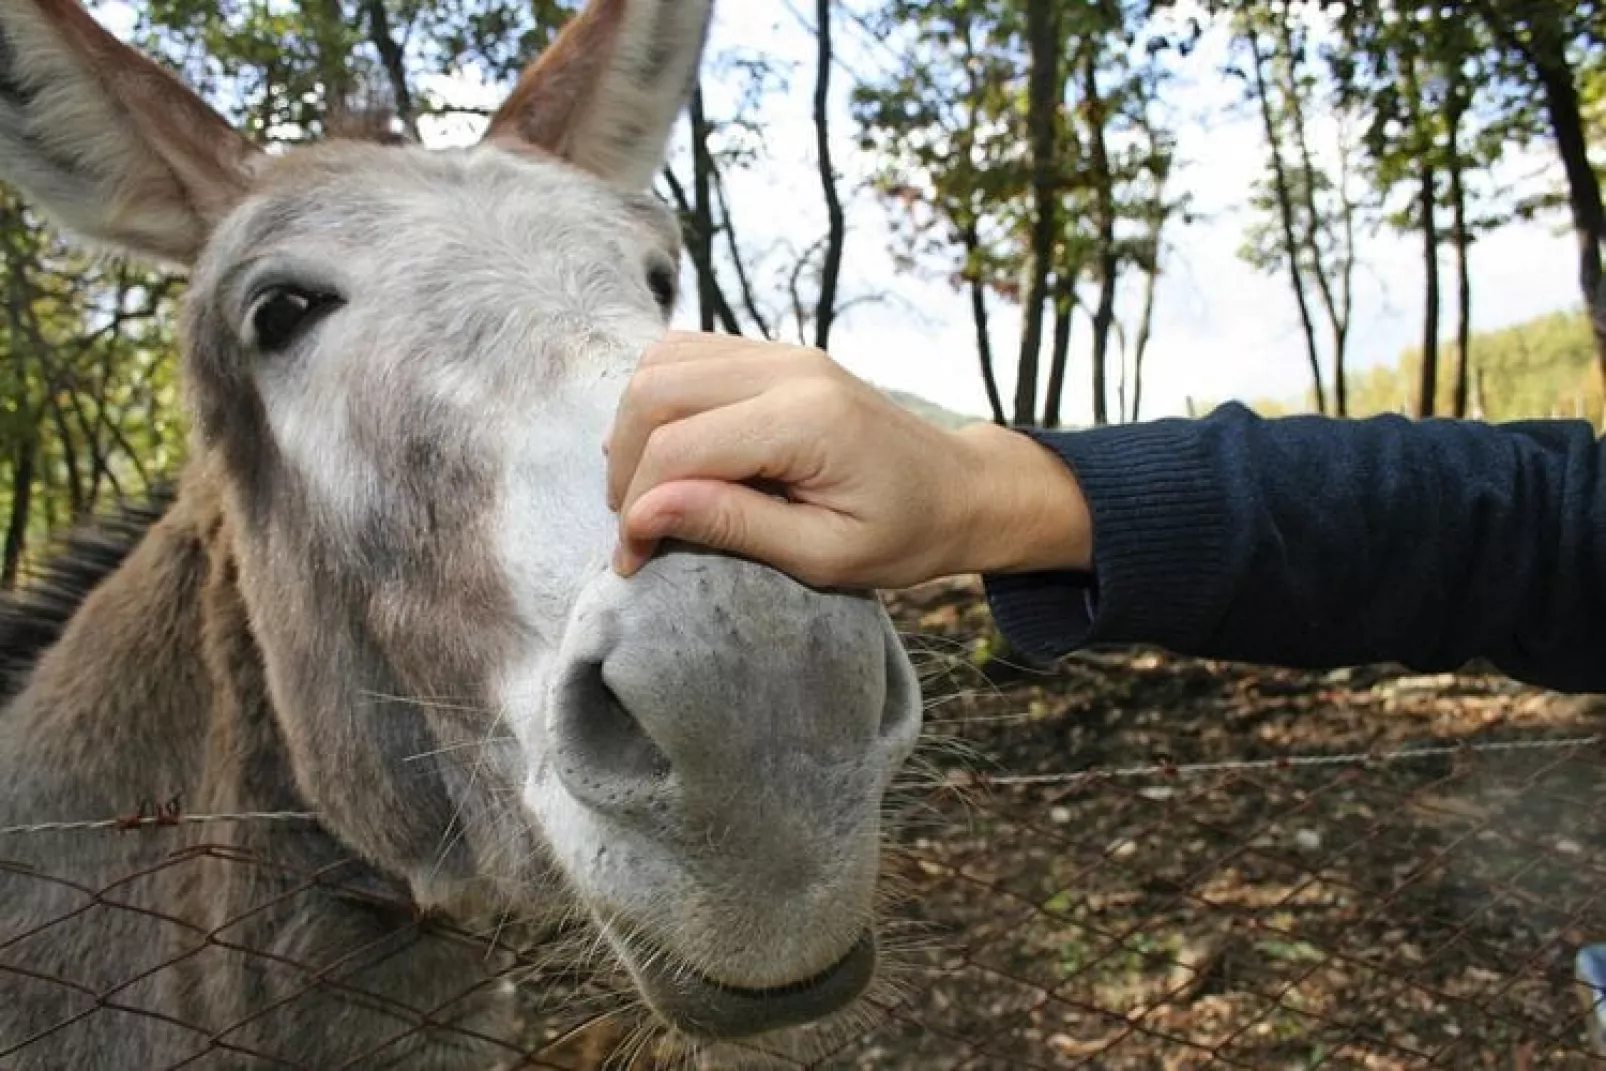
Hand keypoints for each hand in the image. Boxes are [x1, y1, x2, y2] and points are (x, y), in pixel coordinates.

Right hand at [605, 332, 1092, 589]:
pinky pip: (689, 354)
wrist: (960, 488)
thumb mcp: (824, 554)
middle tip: (635, 528)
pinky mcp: (777, 352)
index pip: (679, 447)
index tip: (633, 561)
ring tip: (649, 492)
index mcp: (807, 420)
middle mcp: (789, 367)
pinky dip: (661, 401)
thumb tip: (644, 512)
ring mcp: (783, 350)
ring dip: (635, 428)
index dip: (639, 506)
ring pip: (662, 362)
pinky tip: (671, 453)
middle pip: (656, 391)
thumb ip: (733, 526)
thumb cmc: (905, 533)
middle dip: (625, 464)